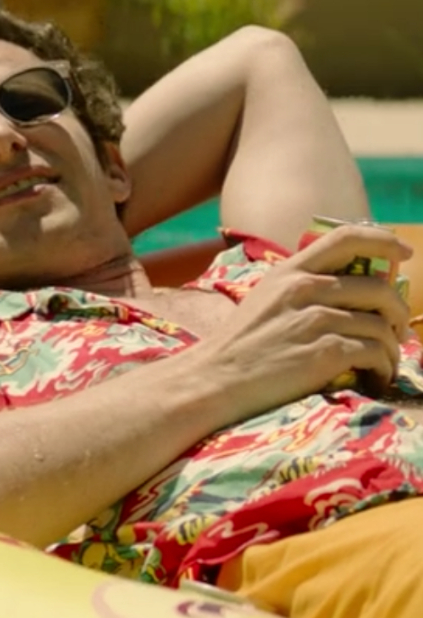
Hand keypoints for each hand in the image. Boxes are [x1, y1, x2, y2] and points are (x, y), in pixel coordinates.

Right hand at [188, 225, 411, 422]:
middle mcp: (304, 289)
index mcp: (289, 271)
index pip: (347, 237)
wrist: (213, 379)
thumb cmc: (237, 346)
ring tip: (384, 363)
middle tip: (396, 330)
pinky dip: (383, 368)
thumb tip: (347, 290)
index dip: (384, 241)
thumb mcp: (264, 300)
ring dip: (392, 348)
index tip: (404, 253)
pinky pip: (375, 353)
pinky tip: (375, 378)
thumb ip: (300, 288)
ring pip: (381, 326)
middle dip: (398, 311)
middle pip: (378, 287)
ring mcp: (315, 320)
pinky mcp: (324, 353)